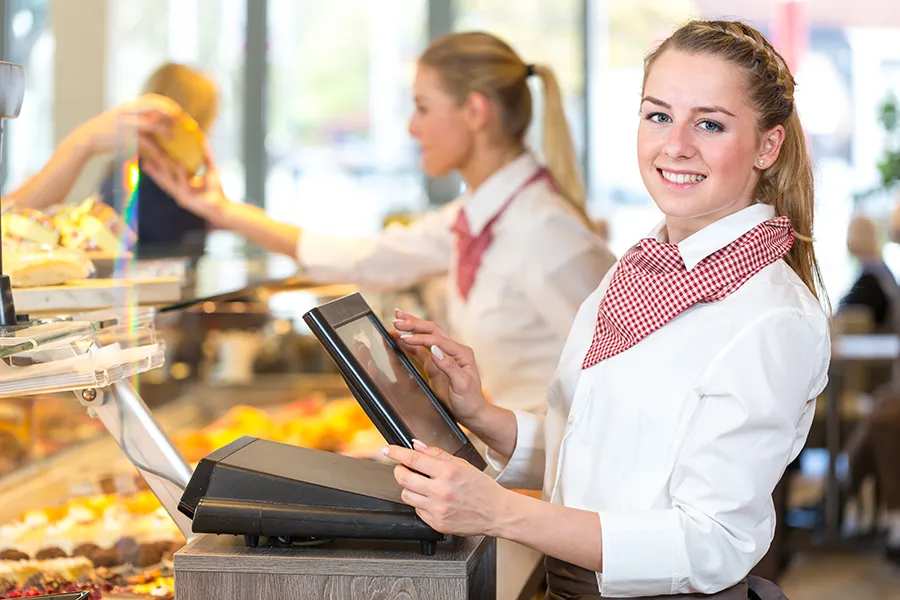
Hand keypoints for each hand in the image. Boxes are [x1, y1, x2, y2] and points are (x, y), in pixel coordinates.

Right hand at [72, 93, 182, 155]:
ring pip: (150, 123)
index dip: (166, 103)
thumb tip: (154, 121)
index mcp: (127, 106)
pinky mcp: (123, 139)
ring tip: (172, 137)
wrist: (86, 139)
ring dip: (164, 130)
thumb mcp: (120, 118)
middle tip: (179, 120)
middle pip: (152, 105)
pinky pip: (143, 143)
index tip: (177, 110)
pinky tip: (161, 157)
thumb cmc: (106, 131)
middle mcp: (126, 112)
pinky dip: (154, 151)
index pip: (150, 98)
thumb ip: (135, 117)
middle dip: (168, 111)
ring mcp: (124, 124)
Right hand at [140, 137, 229, 221]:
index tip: (148, 157)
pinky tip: (178, 164)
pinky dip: (180, 174)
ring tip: (153, 159)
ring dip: (161, 171)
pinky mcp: (187, 199)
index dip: (156, 168)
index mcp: (181, 186)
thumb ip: (206, 156)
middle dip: (152, 170)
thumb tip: (204, 139)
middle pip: (161, 179)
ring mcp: (181, 196)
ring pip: (168, 182)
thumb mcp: (210, 170)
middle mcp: (178, 192)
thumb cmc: (216, 191)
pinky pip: (182, 184)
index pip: (166, 176)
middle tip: (143, 158)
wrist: (222, 207)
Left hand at [383, 440, 510, 536]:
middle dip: (399, 470)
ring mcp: (437, 509)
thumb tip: (417, 445)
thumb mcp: (462, 464)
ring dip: (409, 487)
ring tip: (422, 485)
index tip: (386, 449)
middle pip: (403, 478)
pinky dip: (420, 503)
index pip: (413, 459)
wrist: (496, 512)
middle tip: (404, 468)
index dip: (396, 452)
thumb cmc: (482, 487)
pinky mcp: (437, 523)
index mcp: (448, 472)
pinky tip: (433, 500)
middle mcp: (441, 491)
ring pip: (406, 495)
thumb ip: (437, 454)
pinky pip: (417, 510)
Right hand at [392, 309, 487, 424]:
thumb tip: (434, 350)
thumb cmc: (470, 400)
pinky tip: (399, 339)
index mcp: (461, 353)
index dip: (420, 338)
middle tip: (397, 320)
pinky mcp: (435, 364)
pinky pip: (420, 351)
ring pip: (426, 337)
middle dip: (414, 324)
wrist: (471, 412)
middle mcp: (453, 351)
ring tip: (396, 322)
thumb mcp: (462, 384)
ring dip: (411, 329)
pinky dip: (410, 344)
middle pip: (432, 331)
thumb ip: (449, 366)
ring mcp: (443, 356)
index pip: (437, 340)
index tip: (405, 338)